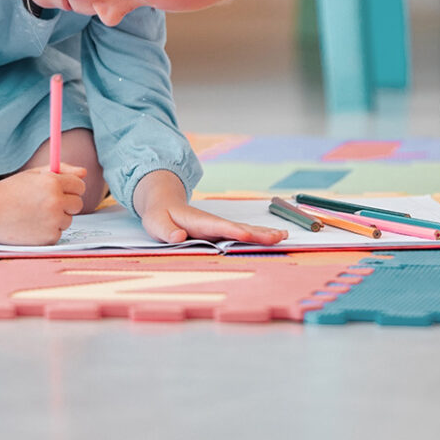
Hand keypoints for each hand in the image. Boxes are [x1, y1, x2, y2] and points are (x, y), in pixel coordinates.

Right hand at [0, 165, 86, 245]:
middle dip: (67, 203)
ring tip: (34, 215)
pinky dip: (49, 231)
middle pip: (78, 204)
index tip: (61, 190)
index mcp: (53, 182)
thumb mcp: (34, 175)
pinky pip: (58, 233)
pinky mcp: (48, 238)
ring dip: (57, 218)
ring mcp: (52, 221)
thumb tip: (84, 173)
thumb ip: (61, 170)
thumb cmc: (10, 191)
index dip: (71, 187)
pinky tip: (31, 226)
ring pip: (68, 219)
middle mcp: (56, 201)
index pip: (79, 185)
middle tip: (47, 203)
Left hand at [132, 170, 286, 245]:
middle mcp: (214, 222)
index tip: (248, 236)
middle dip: (259, 232)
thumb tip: (179, 237)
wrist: (164, 202)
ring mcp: (220, 225)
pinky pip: (243, 233)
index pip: (220, 227)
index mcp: (199, 222)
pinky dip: (260, 234)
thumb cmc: (159, 216)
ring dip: (264, 233)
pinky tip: (273, 236)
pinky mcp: (222, 230)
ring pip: (245, 229)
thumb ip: (167, 231)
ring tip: (283, 236)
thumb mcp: (156, 223)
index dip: (234, 231)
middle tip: (279, 237)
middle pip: (240, 227)